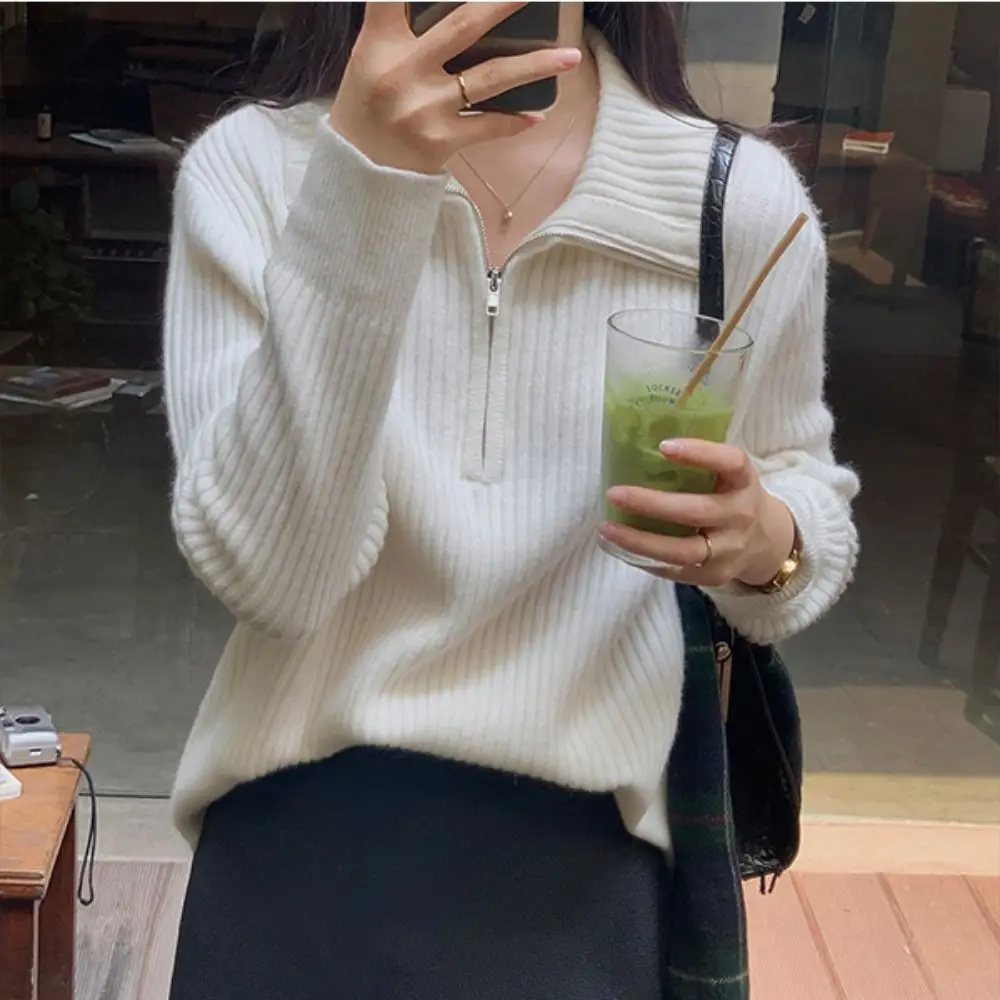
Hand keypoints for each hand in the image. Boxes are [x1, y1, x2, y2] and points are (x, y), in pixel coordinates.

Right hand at [330, 2, 581, 173]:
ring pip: (491, 78)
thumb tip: (441, 6)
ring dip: (535, 66)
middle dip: (504, 3)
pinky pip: (489, 127)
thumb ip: (398, 26)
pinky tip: (538, 115)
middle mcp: (403, 72)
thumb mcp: (370, 57)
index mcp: (379, 44)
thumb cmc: (369, 106)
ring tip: (570, 56)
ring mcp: (426, 108)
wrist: (360, 172)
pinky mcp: (442, 141)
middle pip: (464, 25)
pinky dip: (514, 121)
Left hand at [599, 439, 795, 587]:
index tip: (664, 446)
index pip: (731, 463)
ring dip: (640, 541)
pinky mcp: (716, 575)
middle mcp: (741, 515)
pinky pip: (676, 571)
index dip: (701, 453)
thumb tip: (638, 442)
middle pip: (697, 511)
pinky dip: (646, 560)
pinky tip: (622, 547)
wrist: (766, 541)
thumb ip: (697, 462)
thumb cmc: (731, 496)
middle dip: (651, 503)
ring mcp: (730, 550)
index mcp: (744, 482)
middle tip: (614, 493)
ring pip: (683, 550)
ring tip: (607, 528)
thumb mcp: (727, 475)